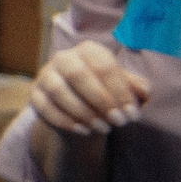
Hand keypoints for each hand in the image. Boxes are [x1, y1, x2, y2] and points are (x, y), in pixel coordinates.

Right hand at [31, 40, 151, 135]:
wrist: (80, 105)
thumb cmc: (107, 91)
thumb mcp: (123, 86)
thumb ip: (135, 86)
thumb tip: (145, 91)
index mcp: (88, 50)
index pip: (104, 66)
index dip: (120, 91)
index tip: (132, 114)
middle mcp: (63, 58)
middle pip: (78, 75)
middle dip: (101, 101)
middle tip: (118, 122)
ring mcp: (46, 75)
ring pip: (59, 91)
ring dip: (83, 113)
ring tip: (103, 129)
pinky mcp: (35, 94)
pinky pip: (45, 106)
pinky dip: (65, 121)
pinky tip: (83, 131)